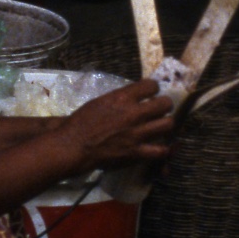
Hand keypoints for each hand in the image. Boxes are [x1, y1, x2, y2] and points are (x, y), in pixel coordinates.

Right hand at [54, 79, 174, 171]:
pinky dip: (164, 149)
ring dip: (165, 124)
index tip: (150, 93)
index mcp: (121, 98)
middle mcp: (133, 113)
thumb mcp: (97, 103)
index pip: (151, 85)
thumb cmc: (77, 124)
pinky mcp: (136, 152)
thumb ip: (117, 100)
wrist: (70, 147)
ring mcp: (137, 134)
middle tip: (157, 110)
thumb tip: (129, 98)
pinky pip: (161, 151)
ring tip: (159, 127)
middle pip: (165, 104)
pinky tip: (162, 147)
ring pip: (168, 124)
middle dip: (163, 106)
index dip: (153, 88)